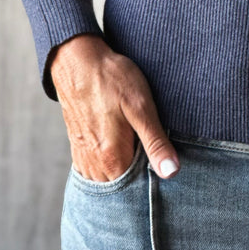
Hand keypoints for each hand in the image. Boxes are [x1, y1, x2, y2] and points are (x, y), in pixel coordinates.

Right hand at [49, 34, 179, 181]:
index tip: (163, 166)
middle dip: (138, 181)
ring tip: (136, 155)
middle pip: (122, 187)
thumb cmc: (110, 79)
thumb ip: (155, 142)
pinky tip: (118, 153)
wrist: (76, 59)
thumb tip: (171, 172)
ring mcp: (84, 156)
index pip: (138, 190)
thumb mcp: (140, 106)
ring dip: (122, 175)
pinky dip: (107, 170)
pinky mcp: (78, 146)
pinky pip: (94, 171)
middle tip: (150, 156)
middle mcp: (95, 164)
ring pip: (107, 181)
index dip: (154, 181)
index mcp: (112, 158)